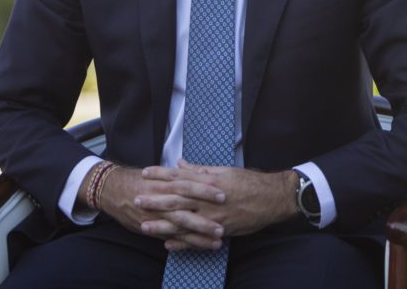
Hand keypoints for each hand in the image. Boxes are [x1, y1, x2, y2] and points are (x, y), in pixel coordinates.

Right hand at [84, 164, 227, 249]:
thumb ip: (177, 173)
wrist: (113, 190)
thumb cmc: (138, 180)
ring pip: (182, 224)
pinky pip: (173, 237)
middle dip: (206, 211)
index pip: (188, 183)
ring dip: (201, 231)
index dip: (205, 188)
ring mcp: (157, 215)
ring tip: (219, 236)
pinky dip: (187, 243)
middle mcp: (162, 198)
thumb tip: (196, 170)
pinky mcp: (153, 228)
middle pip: (187, 204)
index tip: (223, 191)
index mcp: (165, 182)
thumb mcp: (158, 173)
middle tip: (226, 216)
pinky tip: (203, 246)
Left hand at [137, 161, 297, 249]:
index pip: (180, 176)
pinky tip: (168, 244)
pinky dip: (183, 242)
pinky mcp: (220, 231)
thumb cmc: (248, 182)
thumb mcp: (224, 171)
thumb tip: (181, 163)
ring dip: (163, 224)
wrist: (271, 199)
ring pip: (184, 221)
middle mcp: (208, 199)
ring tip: (144, 226)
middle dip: (155, 200)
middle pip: (176, 199)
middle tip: (136, 199)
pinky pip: (198, 238)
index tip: (145, 173)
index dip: (161, 175)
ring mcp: (213, 216)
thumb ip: (200, 170)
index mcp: (208, 182)